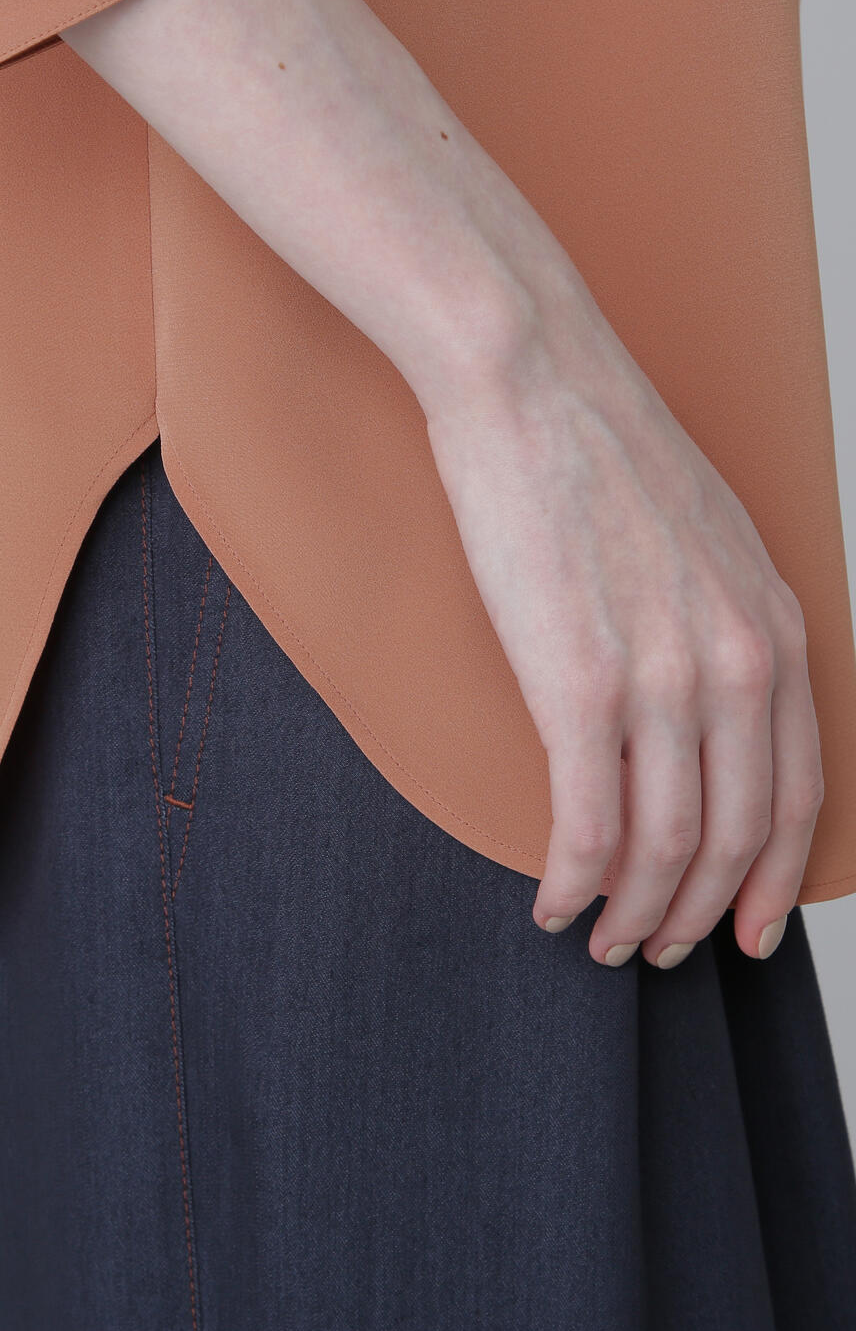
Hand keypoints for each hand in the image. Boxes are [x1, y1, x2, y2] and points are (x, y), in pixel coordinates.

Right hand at [417, 263, 821, 967]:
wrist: (532, 379)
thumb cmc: (599, 446)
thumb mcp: (707, 534)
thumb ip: (723, 621)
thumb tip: (700, 696)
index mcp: (776, 625)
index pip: (799, 792)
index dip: (773, 879)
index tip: (745, 927)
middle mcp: (737, 662)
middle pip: (737, 836)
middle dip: (701, 915)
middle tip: (662, 951)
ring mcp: (662, 676)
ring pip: (665, 847)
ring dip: (635, 913)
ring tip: (603, 938)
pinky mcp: (577, 683)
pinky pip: (588, 824)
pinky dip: (574, 882)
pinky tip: (554, 903)